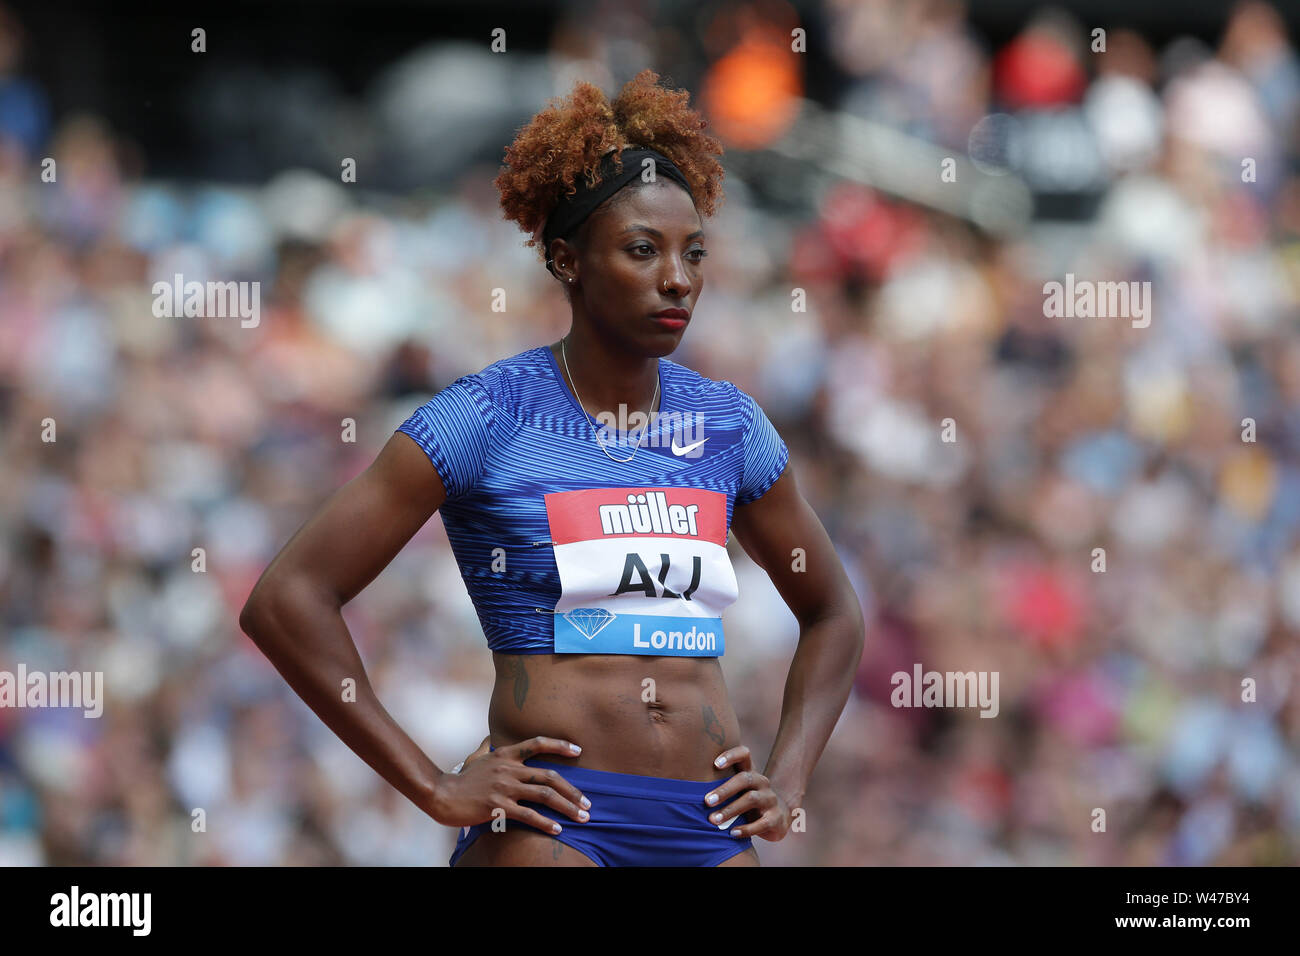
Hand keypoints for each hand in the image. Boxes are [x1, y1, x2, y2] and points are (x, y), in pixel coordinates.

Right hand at [429, 735, 591, 833]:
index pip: (537, 743)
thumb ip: (485, 747)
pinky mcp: (498, 807)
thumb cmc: (460, 779)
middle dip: (573, 791)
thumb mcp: (475, 758)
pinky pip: (529, 815)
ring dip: (567, 807)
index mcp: (506, 754)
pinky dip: (546, 823)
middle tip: (587, 803)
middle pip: (549, 776)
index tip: (578, 751)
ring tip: (582, 817)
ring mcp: (504, 787)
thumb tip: (487, 739)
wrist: (441, 795)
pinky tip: (558, 829)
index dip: (560, 745)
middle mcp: (509, 768)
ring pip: (544, 795)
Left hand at [703, 745, 791, 841]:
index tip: (715, 764)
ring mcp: (770, 799)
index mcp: (750, 772)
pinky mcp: (776, 818)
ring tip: (713, 820)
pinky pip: (762, 823)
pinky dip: (745, 829)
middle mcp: (761, 782)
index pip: (744, 754)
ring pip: (751, 799)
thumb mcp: (737, 791)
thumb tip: (684, 788)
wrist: (777, 819)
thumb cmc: (747, 802)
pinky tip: (731, 833)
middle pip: (744, 779)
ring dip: (730, 810)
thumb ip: (719, 784)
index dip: (731, 755)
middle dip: (724, 790)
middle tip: (706, 801)